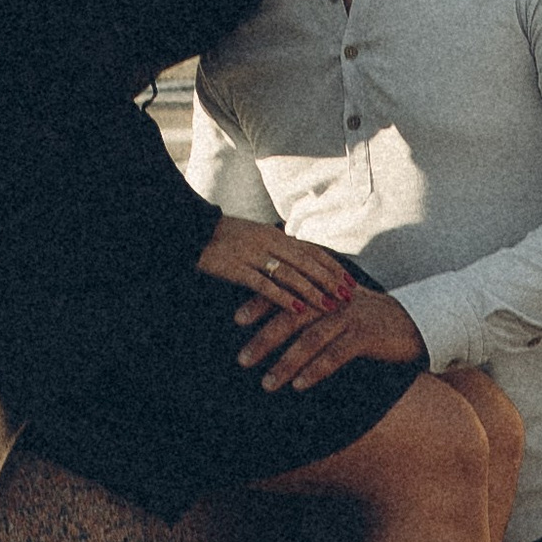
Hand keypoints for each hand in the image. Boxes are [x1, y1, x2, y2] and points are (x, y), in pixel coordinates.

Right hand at [195, 216, 356, 322]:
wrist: (191, 230)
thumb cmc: (224, 236)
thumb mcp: (255, 236)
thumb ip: (276, 246)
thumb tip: (299, 258)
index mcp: (275, 234)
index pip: (312, 250)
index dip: (332, 265)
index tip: (350, 280)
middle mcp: (269, 242)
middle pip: (307, 262)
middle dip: (329, 280)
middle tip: (348, 296)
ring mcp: (253, 255)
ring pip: (290, 274)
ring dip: (312, 291)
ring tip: (330, 306)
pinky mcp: (237, 268)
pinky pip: (264, 285)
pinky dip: (283, 298)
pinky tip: (297, 310)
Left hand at [239, 282, 427, 393]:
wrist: (421, 321)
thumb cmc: (376, 318)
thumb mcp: (346, 303)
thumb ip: (318, 304)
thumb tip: (283, 316)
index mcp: (326, 288)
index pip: (287, 291)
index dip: (260, 303)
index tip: (236, 319)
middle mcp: (335, 298)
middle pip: (292, 316)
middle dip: (264, 339)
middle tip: (242, 360)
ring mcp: (351, 316)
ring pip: (310, 338)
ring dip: (286, 362)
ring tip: (267, 383)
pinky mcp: (367, 336)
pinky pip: (336, 354)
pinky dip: (316, 370)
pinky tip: (300, 385)